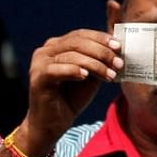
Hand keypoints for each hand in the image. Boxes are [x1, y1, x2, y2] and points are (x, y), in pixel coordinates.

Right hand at [25, 29, 122, 151]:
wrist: (54, 122)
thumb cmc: (71, 98)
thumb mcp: (90, 76)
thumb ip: (99, 62)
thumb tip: (118, 50)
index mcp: (57, 46)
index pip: (81, 34)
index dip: (100, 38)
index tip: (119, 46)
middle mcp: (46, 50)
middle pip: (77, 42)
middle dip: (101, 52)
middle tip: (118, 63)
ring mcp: (39, 63)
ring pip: (71, 55)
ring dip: (95, 65)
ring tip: (110, 76)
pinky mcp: (37, 77)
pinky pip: (56, 69)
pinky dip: (73, 70)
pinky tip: (85, 76)